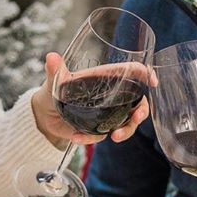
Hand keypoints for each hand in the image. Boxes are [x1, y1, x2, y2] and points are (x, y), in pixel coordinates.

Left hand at [30, 52, 150, 148]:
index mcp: (105, 78)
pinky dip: (90, 140)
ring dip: (124, 131)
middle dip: (141, 111)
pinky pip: (101, 136)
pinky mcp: (97, 129)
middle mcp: (111, 96)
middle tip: (136, 118)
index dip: (145, 74)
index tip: (153, 81)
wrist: (43, 114)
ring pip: (126, 123)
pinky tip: (76, 138)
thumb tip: (51, 57)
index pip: (131, 72)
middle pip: (137, 102)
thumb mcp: (55, 80)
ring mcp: (107, 114)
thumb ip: (55, 71)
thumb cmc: (54, 90)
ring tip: (113, 137)